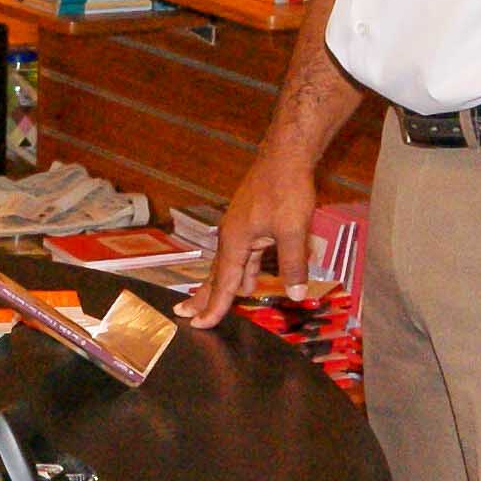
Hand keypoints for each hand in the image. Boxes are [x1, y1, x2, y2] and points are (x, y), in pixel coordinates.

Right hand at [187, 149, 320, 327]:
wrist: (285, 156)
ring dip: (222, 285)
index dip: (213, 306)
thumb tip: (296, 294)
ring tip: (212, 303)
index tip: (199, 324)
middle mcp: (231, 236)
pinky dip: (240, 270)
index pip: (224, 283)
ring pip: (228, 264)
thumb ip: (293, 264)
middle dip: (202, 296)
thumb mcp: (293, 231)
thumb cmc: (286, 190)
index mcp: (235, 241)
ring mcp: (239, 228)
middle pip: (216, 274)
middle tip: (184, 315)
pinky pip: (240, 254)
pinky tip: (246, 279)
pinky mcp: (250, 222)